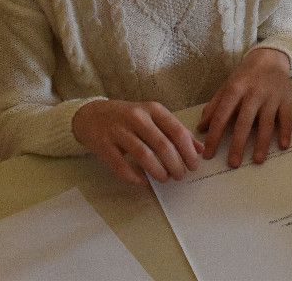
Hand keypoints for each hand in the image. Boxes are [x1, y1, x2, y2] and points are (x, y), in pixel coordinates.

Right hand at [71, 99, 202, 185]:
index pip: (177, 131)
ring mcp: (119, 131)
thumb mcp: (153, 117)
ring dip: (159, 171)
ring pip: (144, 155)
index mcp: (153, 109)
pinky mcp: (104, 145)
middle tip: (180, 176)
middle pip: (163, 145)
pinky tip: (144, 182)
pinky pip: (122, 166)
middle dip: (176, 164)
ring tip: (165, 179)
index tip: (194, 166)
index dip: (188, 151)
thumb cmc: (128, 117)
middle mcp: (137, 117)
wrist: (91, 115)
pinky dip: (136, 178)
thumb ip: (175, 131)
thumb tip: (200, 149)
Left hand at [197, 47, 291, 167]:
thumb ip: (214, 107)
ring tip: (256, 160)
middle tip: (232, 164)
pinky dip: (285, 132)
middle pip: (244, 122)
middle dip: (237, 144)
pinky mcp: (286, 99)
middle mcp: (253, 94)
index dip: (214, 136)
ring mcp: (271, 97)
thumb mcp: (227, 87)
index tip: (209, 154)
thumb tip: (200, 128)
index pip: (222, 116)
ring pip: (266, 123)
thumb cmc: (245, 76)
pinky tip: (282, 146)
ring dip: (261, 143)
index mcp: (235, 90)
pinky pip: (286, 118)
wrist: (271, 57)